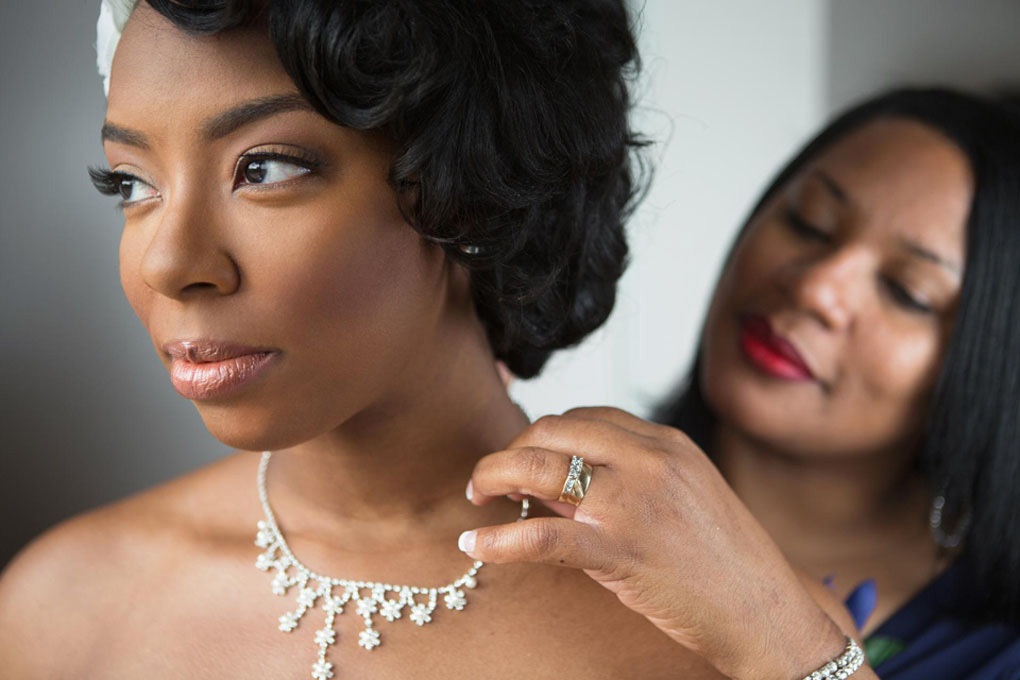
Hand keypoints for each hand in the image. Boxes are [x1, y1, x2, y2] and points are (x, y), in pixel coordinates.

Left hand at [461, 407, 858, 678]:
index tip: (523, 455)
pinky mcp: (621, 550)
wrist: (766, 612)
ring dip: (493, 477)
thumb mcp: (685, 498)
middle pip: (554, 432)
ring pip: (540, 469)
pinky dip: (499, 540)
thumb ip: (626, 480)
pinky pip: (542, 535)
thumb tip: (555, 480)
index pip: (584, 417)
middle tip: (490, 476)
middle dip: (510, 449)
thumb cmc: (726, 562)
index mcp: (666, 443)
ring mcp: (634, 503)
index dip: (543, 433)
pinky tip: (474, 545)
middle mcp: (649, 461)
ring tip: (475, 496)